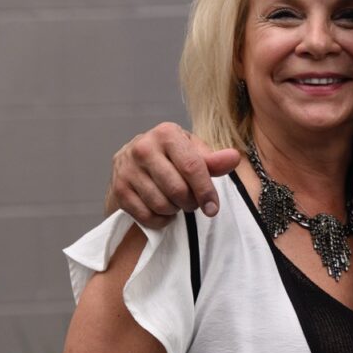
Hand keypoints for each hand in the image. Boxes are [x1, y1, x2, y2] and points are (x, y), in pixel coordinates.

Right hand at [106, 122, 240, 228]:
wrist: (132, 159)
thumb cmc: (170, 156)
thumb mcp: (193, 152)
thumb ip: (213, 160)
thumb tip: (234, 158)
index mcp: (166, 133)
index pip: (192, 167)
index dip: (206, 191)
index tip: (213, 208)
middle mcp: (143, 148)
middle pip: (178, 190)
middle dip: (191, 202)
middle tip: (193, 201)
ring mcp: (127, 169)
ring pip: (162, 204)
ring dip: (175, 210)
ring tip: (176, 201)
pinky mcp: (119, 189)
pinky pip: (147, 216)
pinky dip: (160, 219)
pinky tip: (163, 210)